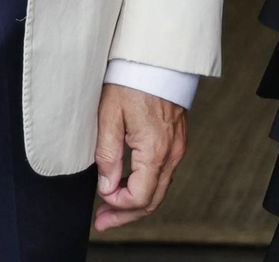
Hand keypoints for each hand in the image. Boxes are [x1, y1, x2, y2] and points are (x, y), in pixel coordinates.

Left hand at [91, 83, 187, 231]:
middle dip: (126, 214)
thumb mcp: (109, 115)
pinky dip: (147, 184)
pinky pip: (164, 172)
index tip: (100, 200)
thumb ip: (107, 155)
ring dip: (136, 201)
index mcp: (155, 150)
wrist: (158, 56)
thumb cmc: (132, 80)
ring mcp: (178, 146)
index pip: (139, 197)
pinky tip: (128, 182)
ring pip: (160, 188)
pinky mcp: (178, 139)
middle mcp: (172, 152)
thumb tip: (106, 186)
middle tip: (102, 221)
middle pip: (153, 200)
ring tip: (111, 206)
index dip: (118, 206)